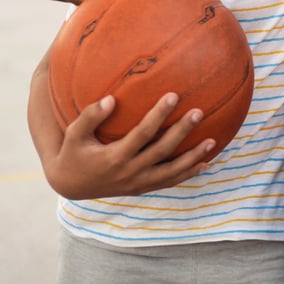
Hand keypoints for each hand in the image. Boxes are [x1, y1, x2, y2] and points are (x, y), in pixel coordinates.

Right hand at [41, 92, 214, 199]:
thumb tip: (111, 99)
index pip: (143, 133)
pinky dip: (187, 174)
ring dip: (193, 157)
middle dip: (182, 131)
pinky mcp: (142, 188)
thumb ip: (90, 116)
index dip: (159, 115)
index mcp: (115, 157)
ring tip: (212, 141)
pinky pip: (168, 182)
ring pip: (171, 172)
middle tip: (199, 112)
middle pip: (163, 151)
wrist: (71, 185)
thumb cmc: (73, 152)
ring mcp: (138, 183)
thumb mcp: (74, 134)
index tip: (173, 96)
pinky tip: (203, 163)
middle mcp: (130, 172)